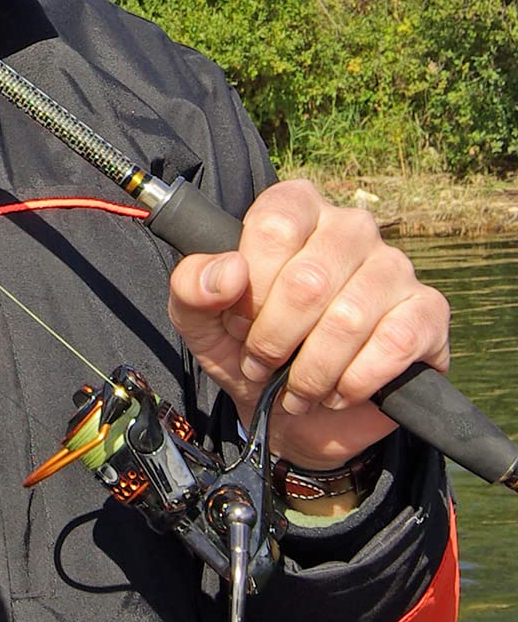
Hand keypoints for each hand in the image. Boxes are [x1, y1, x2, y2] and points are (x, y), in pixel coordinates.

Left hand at [168, 180, 450, 471]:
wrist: (297, 414)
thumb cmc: (245, 347)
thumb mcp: (199, 319)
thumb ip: (192, 286)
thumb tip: (229, 271)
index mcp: (295, 208)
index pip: (273, 227)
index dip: (250, 288)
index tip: (237, 322)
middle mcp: (350, 226)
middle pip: (309, 279)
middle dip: (275, 337)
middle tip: (261, 363)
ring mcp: (395, 267)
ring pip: (350, 318)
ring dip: (312, 369)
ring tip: (297, 387)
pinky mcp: (428, 313)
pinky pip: (395, 344)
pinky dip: (356, 380)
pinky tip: (338, 391)